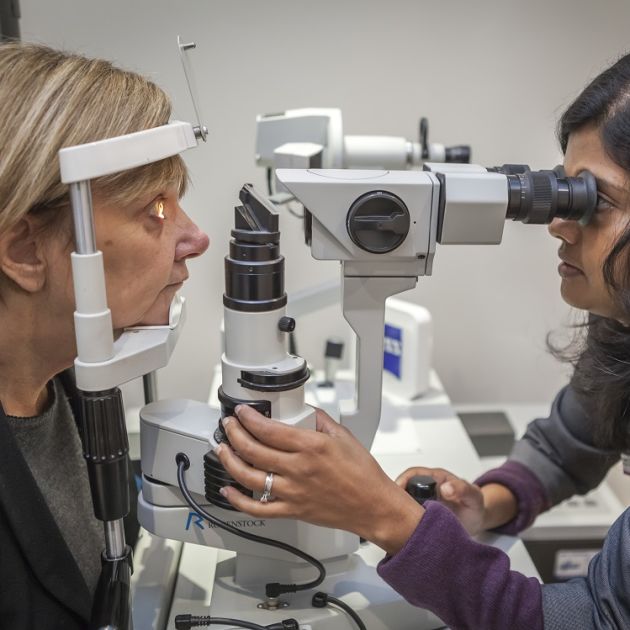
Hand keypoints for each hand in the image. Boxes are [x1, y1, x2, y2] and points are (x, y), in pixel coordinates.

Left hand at [215, 405, 423, 554]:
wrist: (372, 505)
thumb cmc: (362, 474)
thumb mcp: (343, 436)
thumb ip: (319, 419)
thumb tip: (303, 410)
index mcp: (311, 447)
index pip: (269, 429)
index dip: (248, 418)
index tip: (241, 412)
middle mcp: (298, 469)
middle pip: (253, 450)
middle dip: (233, 434)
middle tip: (228, 425)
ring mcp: (293, 492)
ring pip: (248, 477)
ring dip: (229, 461)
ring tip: (222, 449)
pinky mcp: (292, 510)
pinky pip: (257, 508)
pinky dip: (237, 500)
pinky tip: (227, 490)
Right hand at [396, 466, 485, 535]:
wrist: (477, 521)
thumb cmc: (474, 505)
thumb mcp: (473, 496)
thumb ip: (462, 489)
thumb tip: (445, 487)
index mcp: (435, 479)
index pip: (411, 474)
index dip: (402, 481)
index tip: (397, 491)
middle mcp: (426, 489)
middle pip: (402, 488)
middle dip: (395, 498)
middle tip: (393, 510)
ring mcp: (422, 501)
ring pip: (402, 502)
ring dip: (398, 510)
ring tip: (397, 522)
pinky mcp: (420, 515)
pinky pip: (407, 515)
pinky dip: (402, 521)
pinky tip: (403, 530)